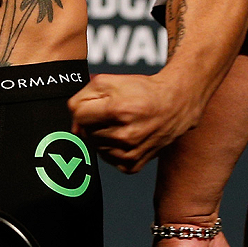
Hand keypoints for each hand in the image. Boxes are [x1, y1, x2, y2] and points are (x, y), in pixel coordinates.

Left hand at [68, 72, 197, 172]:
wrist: (173, 105)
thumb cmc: (140, 90)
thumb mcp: (108, 80)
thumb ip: (82, 96)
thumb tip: (74, 122)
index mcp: (117, 111)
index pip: (78, 115)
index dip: (83, 106)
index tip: (95, 103)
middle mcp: (124, 136)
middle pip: (85, 131)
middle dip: (92, 120)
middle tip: (110, 111)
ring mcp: (130, 154)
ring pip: (94, 145)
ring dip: (100, 133)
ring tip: (118, 122)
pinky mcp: (133, 165)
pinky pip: (106, 158)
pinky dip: (109, 147)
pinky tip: (123, 135)